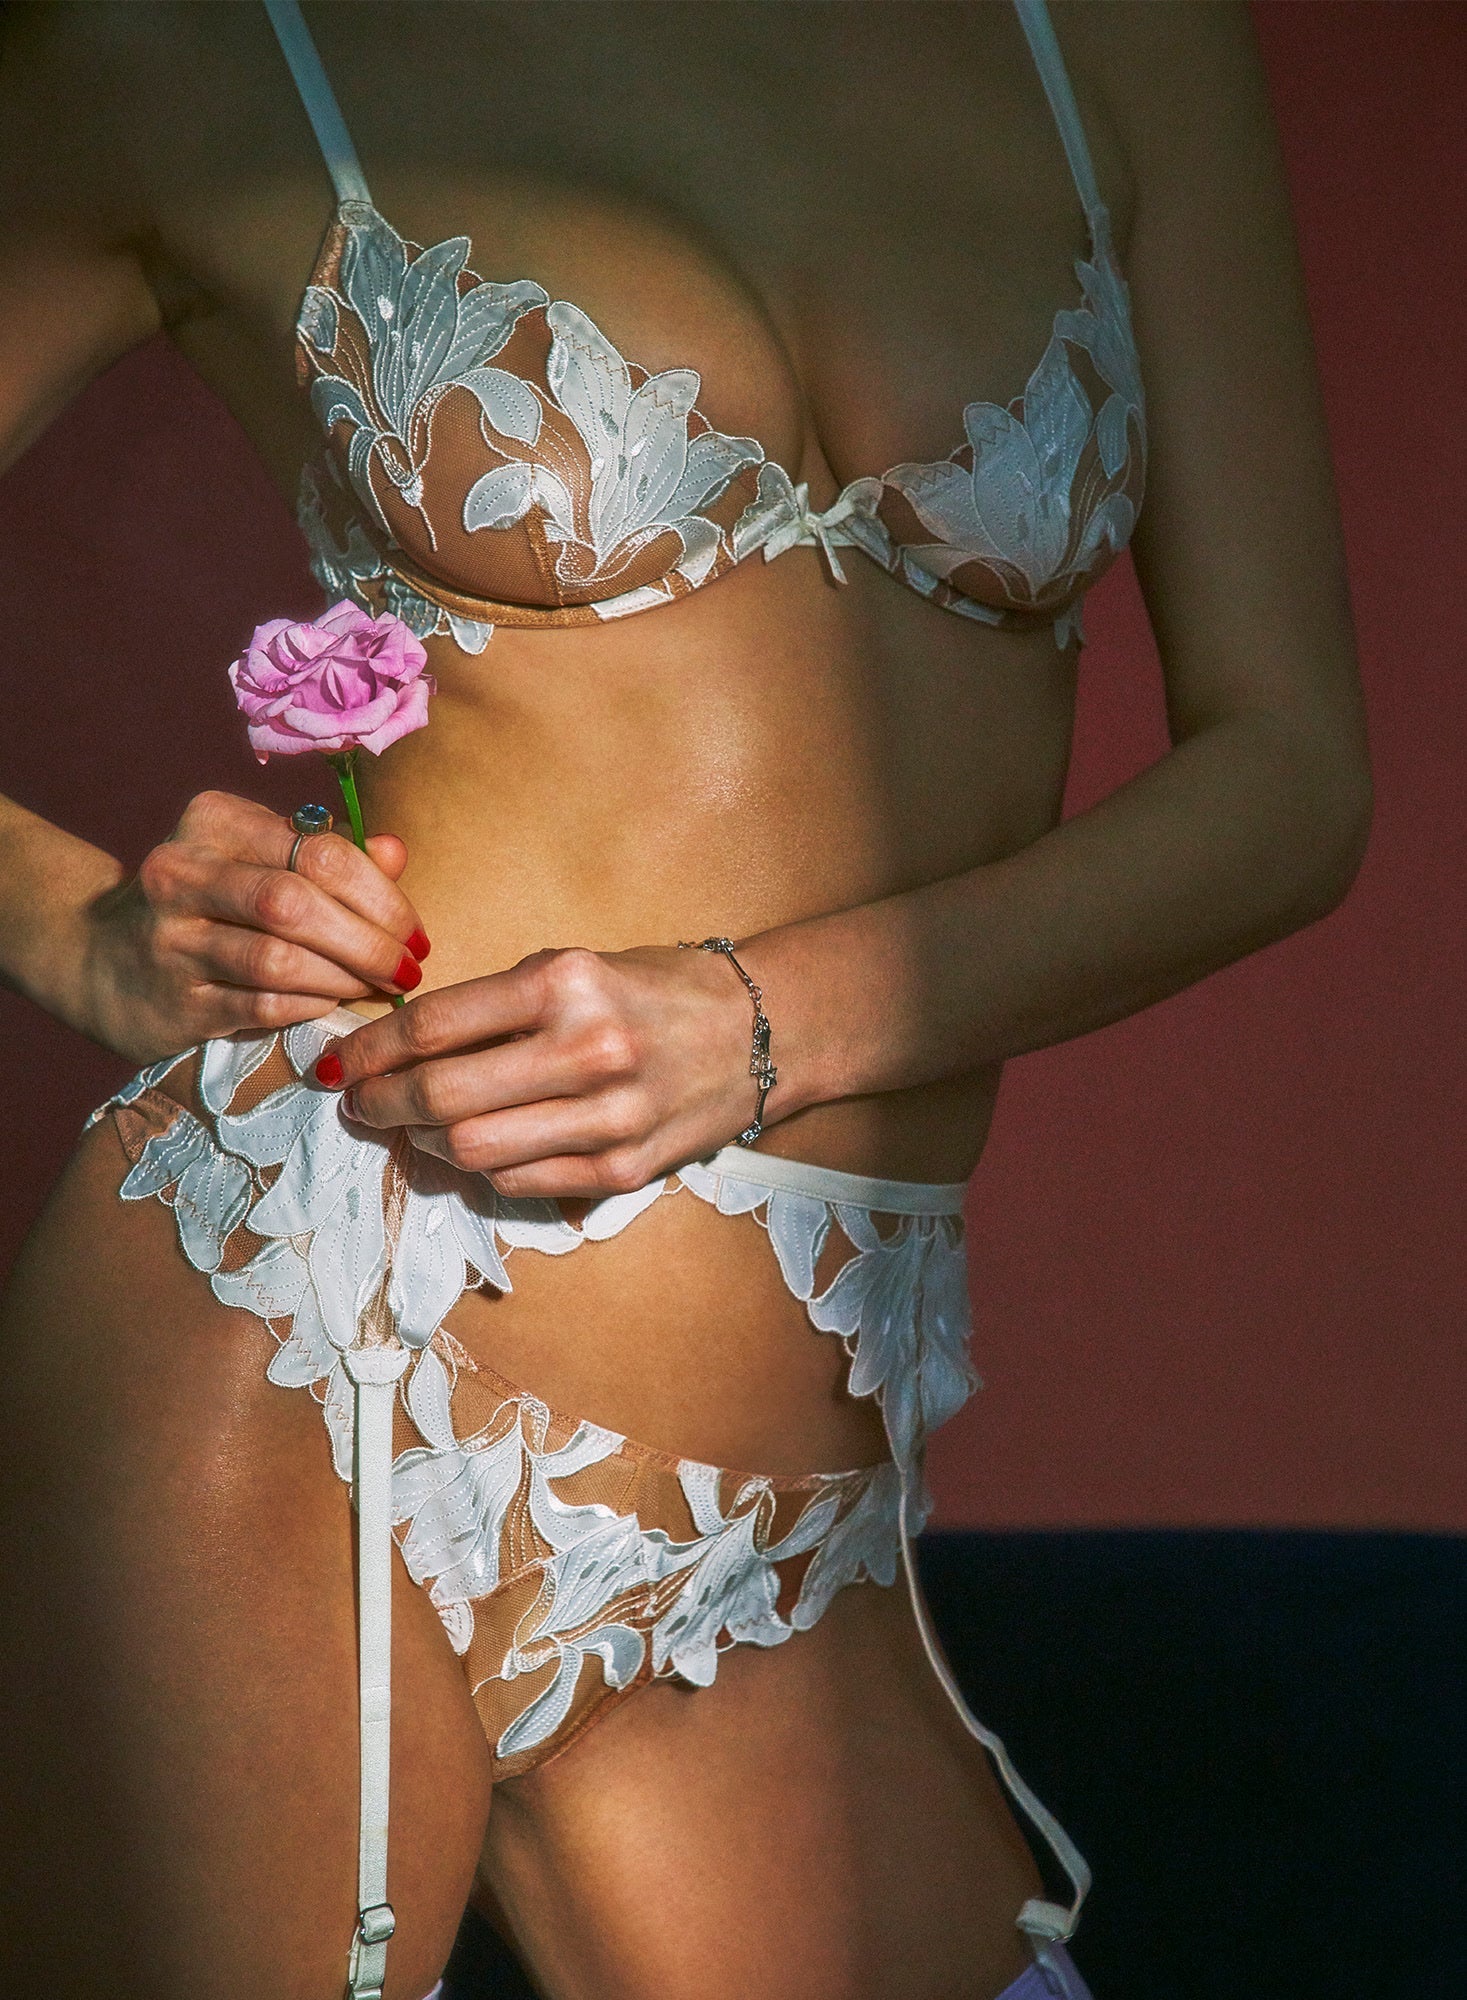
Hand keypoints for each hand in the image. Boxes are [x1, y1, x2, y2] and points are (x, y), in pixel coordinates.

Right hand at [76, 790, 428, 1061]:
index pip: (319, 849)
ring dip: (344, 979)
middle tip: (408, 969)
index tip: (415, 932)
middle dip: (369, 941)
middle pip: (296, 902)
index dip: (382, 895)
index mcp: (215, 822)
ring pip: (278, 959)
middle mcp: (183, 872)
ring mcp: (170, 940)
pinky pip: (259, 1007)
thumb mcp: (258, 860)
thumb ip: (329, 855)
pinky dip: (309, 1007)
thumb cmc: (206, 904)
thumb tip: (396, 853)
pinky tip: (332, 1006)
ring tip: (378, 989)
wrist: (98, 959)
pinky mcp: (172, 1002)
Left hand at [319, 944, 763, 1198]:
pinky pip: (519, 1181)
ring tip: (410, 1127)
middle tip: (358, 1102)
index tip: (342, 1061)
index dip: (372, 1050)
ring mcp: (609, 1118)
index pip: (435, 1026)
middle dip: (382, 1104)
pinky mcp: (623, 1170)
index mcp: (566, 983)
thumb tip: (401, 1046)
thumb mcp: (574, 966)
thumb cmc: (653, 990)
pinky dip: (479, 1168)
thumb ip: (495, 1005)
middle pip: (443, 1096)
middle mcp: (587, 1049)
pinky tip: (468, 1148)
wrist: (757, 1032)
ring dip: (422, 1142)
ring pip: (473, 1149)